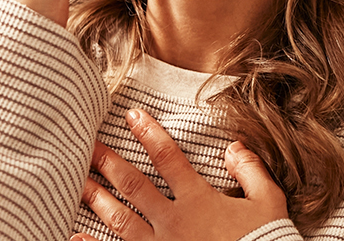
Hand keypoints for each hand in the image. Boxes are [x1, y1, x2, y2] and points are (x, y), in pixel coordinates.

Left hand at [73, 109, 288, 240]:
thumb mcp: (269, 202)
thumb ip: (251, 170)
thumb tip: (234, 146)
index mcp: (199, 200)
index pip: (168, 158)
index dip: (148, 134)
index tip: (131, 115)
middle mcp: (173, 221)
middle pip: (133, 185)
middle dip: (107, 162)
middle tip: (85, 146)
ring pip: (119, 220)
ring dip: (96, 199)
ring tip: (78, 183)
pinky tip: (74, 238)